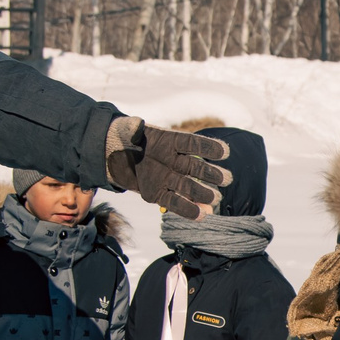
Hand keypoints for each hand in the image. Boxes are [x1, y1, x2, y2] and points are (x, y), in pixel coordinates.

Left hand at [105, 116, 229, 217]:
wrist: (114, 157)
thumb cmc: (124, 139)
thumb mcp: (125, 130)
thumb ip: (131, 129)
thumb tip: (136, 124)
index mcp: (169, 142)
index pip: (191, 143)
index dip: (208, 147)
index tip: (224, 152)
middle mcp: (173, 160)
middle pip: (194, 167)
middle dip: (210, 174)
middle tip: (225, 179)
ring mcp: (167, 178)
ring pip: (188, 187)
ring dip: (202, 193)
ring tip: (215, 199)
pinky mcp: (157, 194)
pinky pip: (174, 203)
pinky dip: (188, 209)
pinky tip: (203, 215)